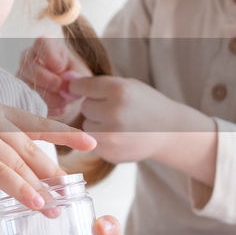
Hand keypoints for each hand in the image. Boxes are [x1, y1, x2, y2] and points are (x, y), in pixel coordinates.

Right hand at [0, 99, 95, 210]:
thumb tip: (2, 166)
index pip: (34, 121)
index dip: (63, 132)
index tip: (89, 141)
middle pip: (30, 146)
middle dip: (53, 169)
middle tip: (71, 188)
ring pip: (19, 163)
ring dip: (41, 187)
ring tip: (57, 206)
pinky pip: (2, 175)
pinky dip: (22, 190)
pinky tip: (37, 204)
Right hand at [16, 36, 90, 119]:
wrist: (70, 95)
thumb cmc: (75, 78)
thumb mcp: (81, 73)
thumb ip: (77, 75)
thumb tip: (68, 81)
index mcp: (47, 46)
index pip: (41, 43)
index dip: (49, 55)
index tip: (60, 67)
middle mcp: (30, 58)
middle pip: (30, 66)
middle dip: (48, 80)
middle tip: (62, 88)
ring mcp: (23, 77)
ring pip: (28, 86)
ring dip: (49, 97)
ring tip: (65, 101)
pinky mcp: (21, 95)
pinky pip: (30, 102)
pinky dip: (47, 108)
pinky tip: (59, 108)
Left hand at [62, 74, 180, 162]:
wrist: (170, 132)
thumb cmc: (146, 104)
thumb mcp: (127, 85)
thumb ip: (95, 84)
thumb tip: (65, 81)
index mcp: (118, 90)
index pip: (80, 86)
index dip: (82, 88)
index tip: (86, 89)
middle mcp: (114, 113)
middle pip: (84, 107)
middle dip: (96, 107)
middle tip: (116, 109)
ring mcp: (112, 136)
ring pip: (86, 126)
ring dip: (97, 124)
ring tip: (119, 124)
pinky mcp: (109, 153)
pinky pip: (92, 142)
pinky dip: (102, 139)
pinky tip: (121, 137)